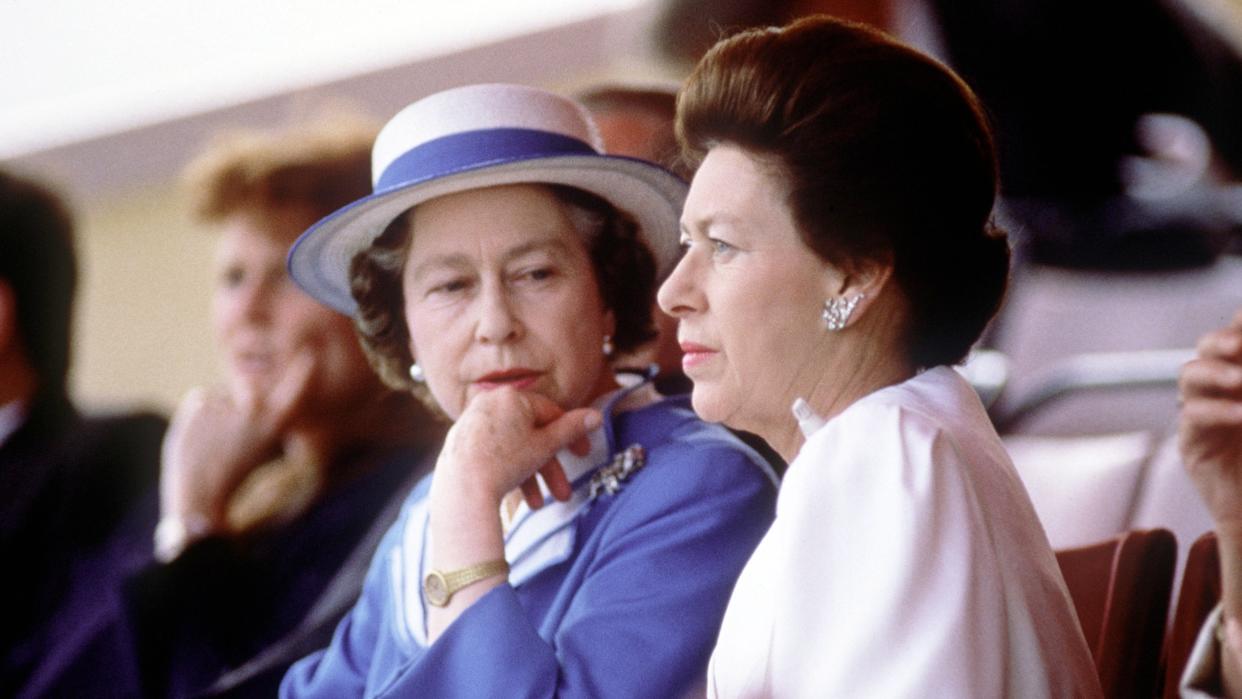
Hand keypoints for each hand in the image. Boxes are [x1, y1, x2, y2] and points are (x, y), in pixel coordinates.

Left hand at [159, 351, 315, 532]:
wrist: (200, 498)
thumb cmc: (232, 477)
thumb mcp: (261, 448)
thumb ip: (259, 417)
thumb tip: (246, 388)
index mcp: (276, 422)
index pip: (297, 386)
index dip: (304, 372)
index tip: (310, 357)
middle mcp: (255, 407)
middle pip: (250, 388)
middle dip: (242, 402)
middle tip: (231, 441)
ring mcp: (227, 402)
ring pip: (222, 399)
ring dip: (216, 417)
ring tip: (213, 448)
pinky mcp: (200, 402)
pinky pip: (201, 402)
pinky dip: (196, 420)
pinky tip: (198, 442)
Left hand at [433, 387, 600, 510]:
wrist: (461, 488)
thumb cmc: (505, 462)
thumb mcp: (545, 445)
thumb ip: (572, 429)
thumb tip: (596, 416)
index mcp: (512, 396)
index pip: (549, 412)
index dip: (570, 435)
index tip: (583, 454)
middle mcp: (489, 403)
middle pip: (530, 434)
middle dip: (548, 466)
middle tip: (562, 491)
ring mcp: (472, 422)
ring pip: (512, 447)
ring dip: (530, 476)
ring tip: (536, 504)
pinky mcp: (460, 442)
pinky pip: (492, 453)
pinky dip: (507, 471)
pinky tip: (514, 495)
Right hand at [1181, 309, 1241, 536]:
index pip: (1235, 336)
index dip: (1238, 323)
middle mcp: (1222, 389)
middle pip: (1206, 348)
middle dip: (1222, 340)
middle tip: (1240, 345)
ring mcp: (1203, 414)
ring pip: (1190, 375)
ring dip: (1215, 371)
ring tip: (1240, 379)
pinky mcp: (1191, 443)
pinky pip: (1193, 416)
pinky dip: (1217, 411)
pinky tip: (1241, 415)